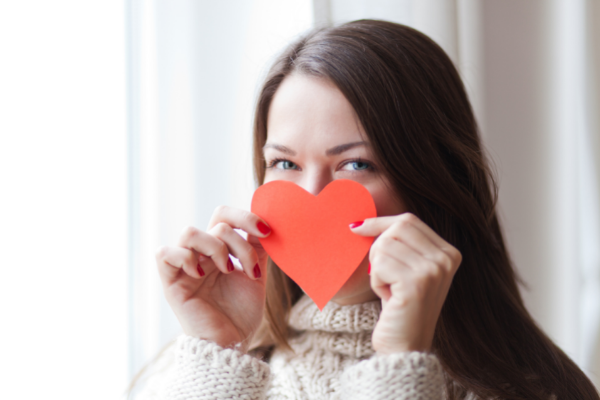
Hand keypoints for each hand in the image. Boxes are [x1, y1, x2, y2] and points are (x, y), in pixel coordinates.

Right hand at [155, 206, 270, 351]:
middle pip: (215, 219)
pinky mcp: (171, 283)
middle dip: (239, 238)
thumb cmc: (241, 314)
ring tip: (227, 270)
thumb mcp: (256, 276)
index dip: (245, 216)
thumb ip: (257, 250)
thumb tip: (266, 223)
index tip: (266, 232)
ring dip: (216, 248)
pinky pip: (164, 253)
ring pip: (190, 232)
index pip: (225, 215)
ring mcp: (185, 267)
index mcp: (220, 250)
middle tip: (249, 265)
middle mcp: (202, 254)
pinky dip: (184, 257)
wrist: (232, 344)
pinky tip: (201, 274)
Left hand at [350, 213, 460, 353]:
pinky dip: (375, 282)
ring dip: (376, 269)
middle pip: (396, 228)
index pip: (408, 220)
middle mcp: (446, 259)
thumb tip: (360, 221)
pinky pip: (379, 265)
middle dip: (378, 249)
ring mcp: (434, 271)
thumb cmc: (400, 307)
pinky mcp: (416, 284)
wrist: (405, 348)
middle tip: (383, 276)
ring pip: (383, 246)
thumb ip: (398, 243)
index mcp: (448, 253)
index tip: (357, 227)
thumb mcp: (406, 269)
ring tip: (390, 290)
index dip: (380, 222)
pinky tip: (388, 298)